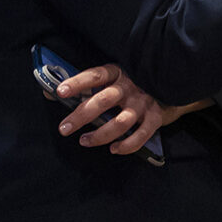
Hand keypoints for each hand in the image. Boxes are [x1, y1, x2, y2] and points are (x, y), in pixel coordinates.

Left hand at [52, 63, 199, 156]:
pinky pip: (141, 136)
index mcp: (117, 72)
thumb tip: (48, 92)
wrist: (173, 84)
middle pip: (103, 101)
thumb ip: (84, 85)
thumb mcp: (112, 78)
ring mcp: (143, 103)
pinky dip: (127, 145)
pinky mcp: (156, 117)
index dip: (77, 83)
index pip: (94, 75)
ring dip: (100, 135)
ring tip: (84, 142)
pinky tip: (114, 149)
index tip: (60, 92)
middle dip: (82, 116)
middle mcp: (130, 87)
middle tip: (64, 129)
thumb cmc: (133, 83)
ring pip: (120, 122)